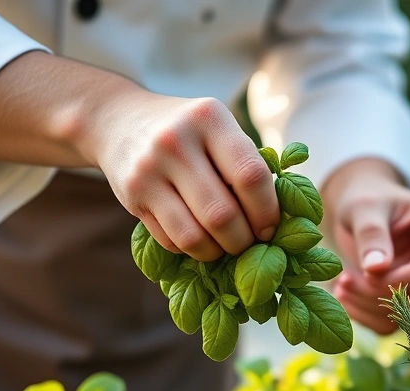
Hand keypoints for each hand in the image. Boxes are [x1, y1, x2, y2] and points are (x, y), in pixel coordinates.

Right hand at [83, 90, 278, 260]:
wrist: (120, 120)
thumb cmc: (190, 132)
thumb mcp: (219, 128)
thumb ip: (248, 162)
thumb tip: (289, 217)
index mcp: (210, 119)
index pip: (250, 176)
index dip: (267, 212)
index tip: (271, 228)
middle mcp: (175, 142)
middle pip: (223, 215)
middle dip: (244, 241)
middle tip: (251, 244)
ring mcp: (149, 170)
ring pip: (195, 236)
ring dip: (219, 252)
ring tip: (227, 246)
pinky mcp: (132, 197)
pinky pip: (171, 241)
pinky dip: (192, 249)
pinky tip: (200, 238)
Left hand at [324, 159, 409, 333]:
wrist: (359, 210)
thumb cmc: (366, 199)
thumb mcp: (364, 207)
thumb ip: (371, 234)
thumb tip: (377, 270)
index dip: (408, 275)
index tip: (368, 273)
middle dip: (388, 295)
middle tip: (345, 282)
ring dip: (374, 309)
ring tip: (341, 286)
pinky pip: (397, 323)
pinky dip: (368, 318)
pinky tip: (345, 297)